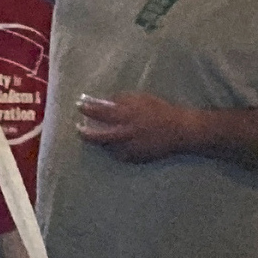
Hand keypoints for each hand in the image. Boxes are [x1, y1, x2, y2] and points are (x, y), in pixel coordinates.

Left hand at [75, 93, 198, 163]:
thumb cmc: (160, 111)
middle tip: (78, 128)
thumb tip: (104, 101)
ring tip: (93, 135)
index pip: (101, 112)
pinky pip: (118, 154)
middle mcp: (126, 133)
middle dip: (85, 133)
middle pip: (98, 136)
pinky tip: (112, 144)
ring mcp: (130, 148)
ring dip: (99, 141)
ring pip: (107, 147)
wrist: (179, 131)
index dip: (87, 109)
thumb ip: (121, 100)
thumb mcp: (141, 99)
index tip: (79, 106)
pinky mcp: (135, 158)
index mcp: (128, 116)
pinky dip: (113, 148)